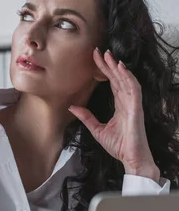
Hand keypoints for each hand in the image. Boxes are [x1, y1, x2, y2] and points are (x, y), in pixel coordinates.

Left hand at [68, 48, 159, 182]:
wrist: (130, 159)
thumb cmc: (119, 146)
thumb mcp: (97, 129)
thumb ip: (86, 117)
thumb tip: (73, 106)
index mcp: (120, 104)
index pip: (111, 82)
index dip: (103, 70)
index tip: (94, 58)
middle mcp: (127, 101)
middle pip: (117, 78)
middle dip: (108, 64)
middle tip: (99, 51)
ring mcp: (133, 104)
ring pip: (126, 80)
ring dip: (117, 67)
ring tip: (109, 55)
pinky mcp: (136, 108)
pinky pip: (134, 89)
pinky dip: (128, 78)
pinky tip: (121, 68)